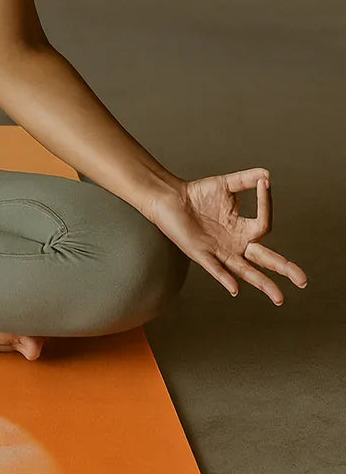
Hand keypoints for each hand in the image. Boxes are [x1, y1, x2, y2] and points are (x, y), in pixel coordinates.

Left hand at [146, 168, 307, 305]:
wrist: (171, 199)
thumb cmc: (198, 194)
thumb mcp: (227, 184)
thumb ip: (247, 180)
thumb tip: (267, 175)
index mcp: (243, 229)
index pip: (264, 226)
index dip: (266, 204)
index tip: (265, 184)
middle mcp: (235, 244)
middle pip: (265, 260)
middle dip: (284, 269)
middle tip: (303, 281)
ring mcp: (219, 252)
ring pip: (246, 272)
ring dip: (262, 284)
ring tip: (279, 298)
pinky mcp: (201, 254)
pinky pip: (216, 269)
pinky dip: (226, 278)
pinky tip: (236, 288)